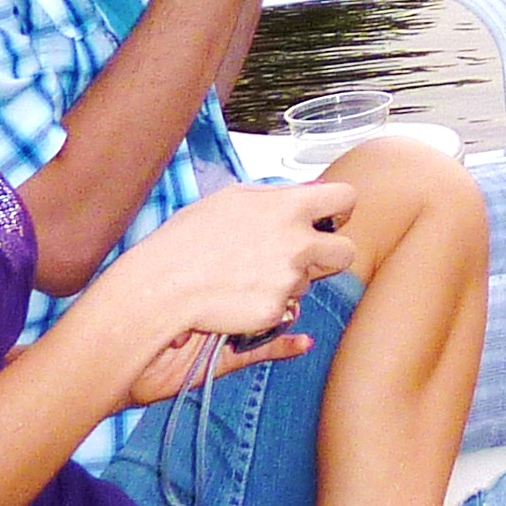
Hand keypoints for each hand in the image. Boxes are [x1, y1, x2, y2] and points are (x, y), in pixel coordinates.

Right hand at [95, 179, 355, 392]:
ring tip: (248, 279)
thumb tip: (304, 194)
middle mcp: (298, 241)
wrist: (158, 288)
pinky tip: (239, 301)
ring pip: (311, 283)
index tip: (328, 219)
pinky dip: (269, 307)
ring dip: (291, 282)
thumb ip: (275, 197)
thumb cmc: (187, 239)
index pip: (346, 198)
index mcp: (290, 206)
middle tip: (299, 258)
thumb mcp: (231, 199)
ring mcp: (289, 279)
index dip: (339, 211)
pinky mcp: (276, 311)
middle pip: (345, 252)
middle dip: (327, 257)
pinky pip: (286, 310)